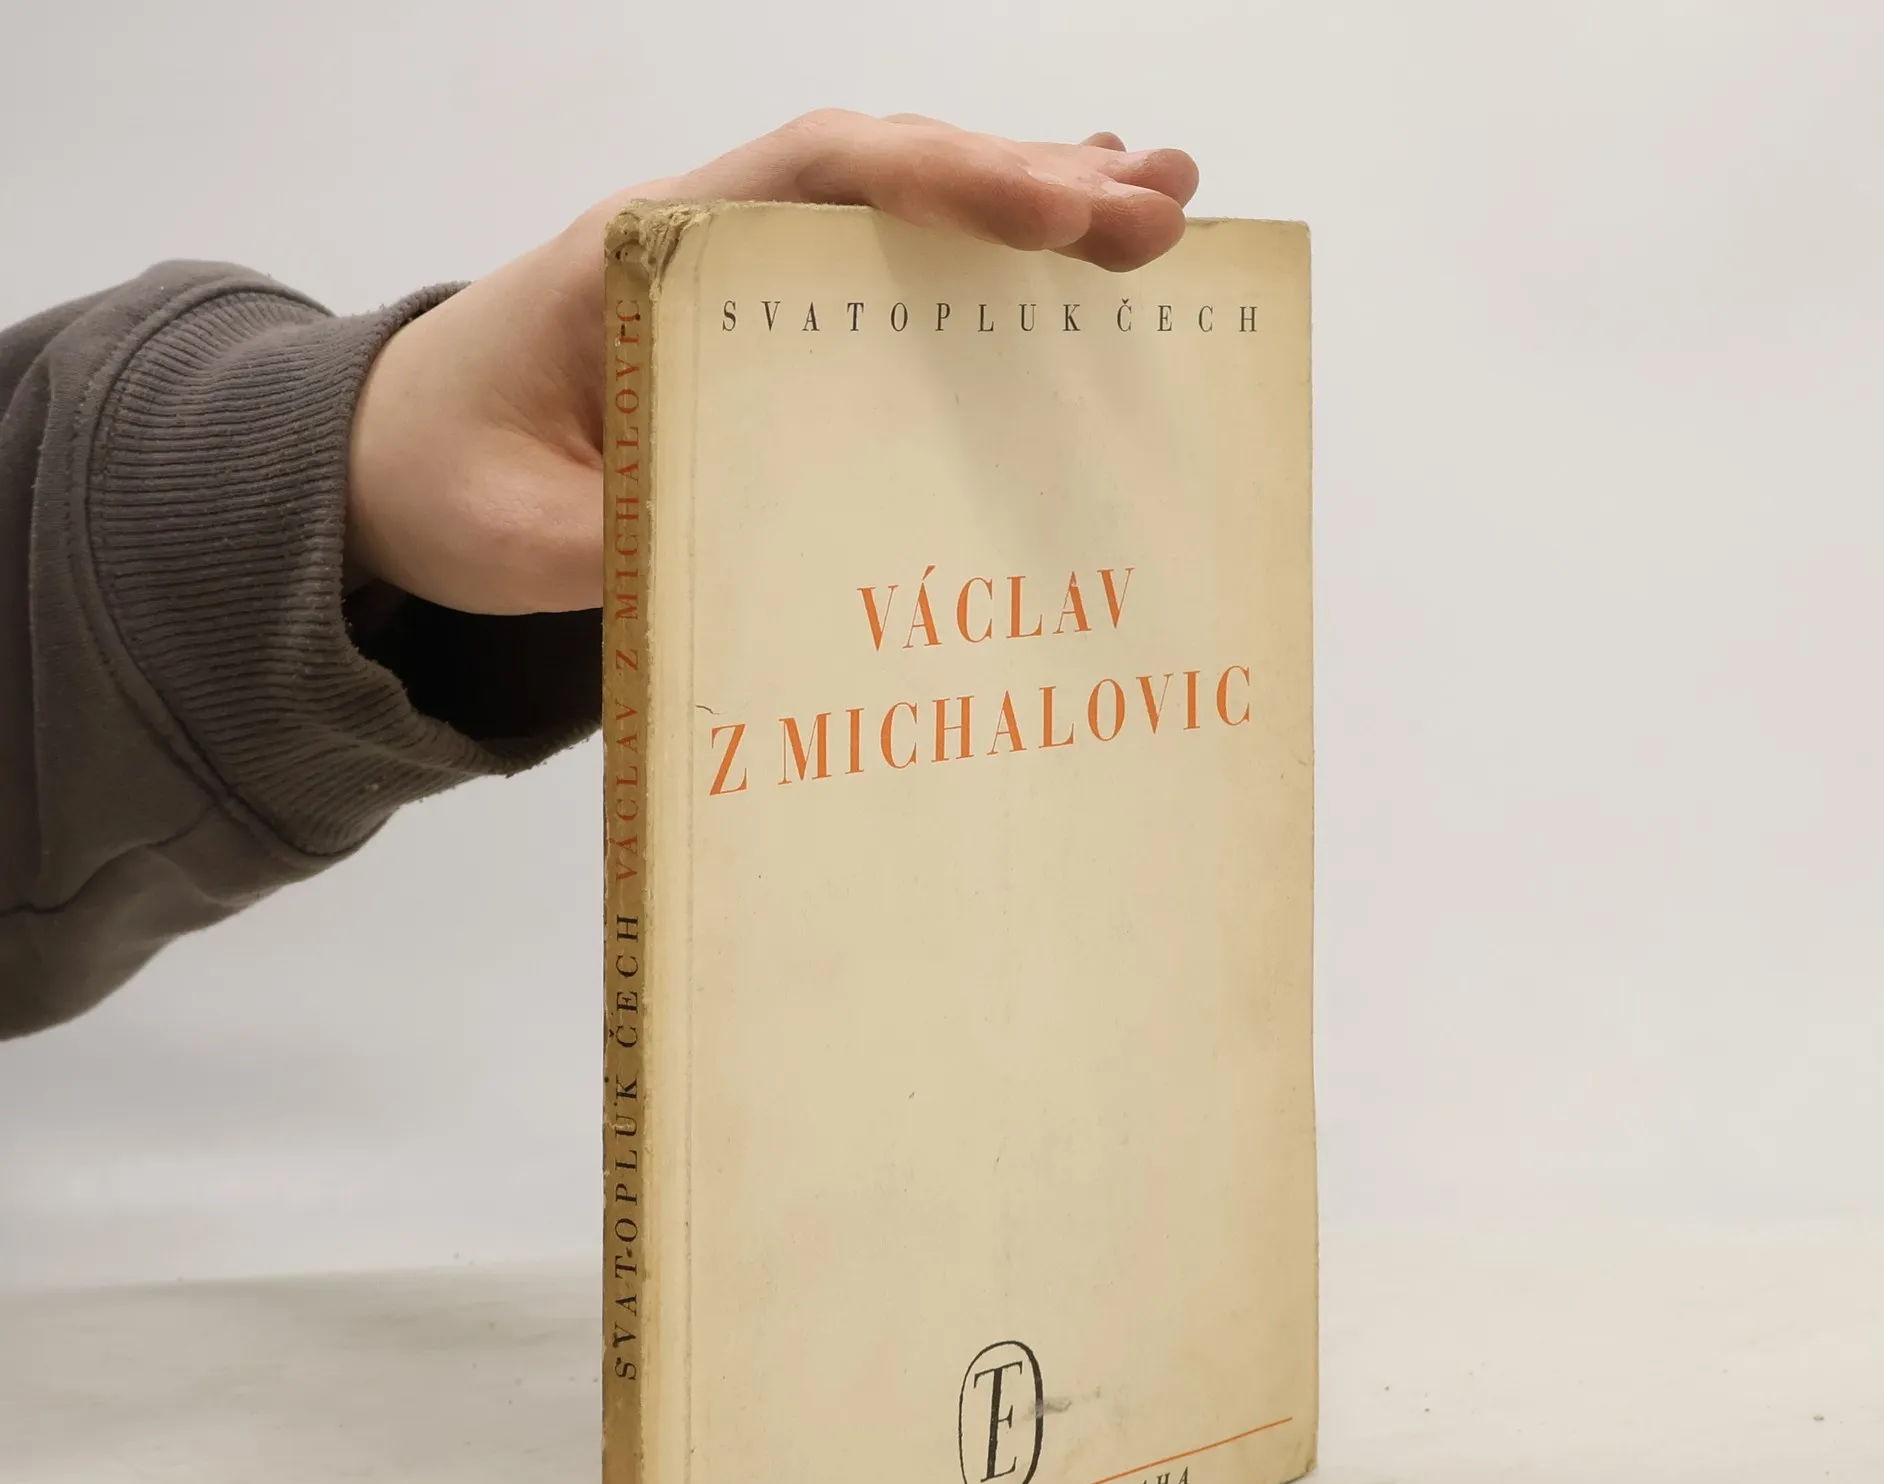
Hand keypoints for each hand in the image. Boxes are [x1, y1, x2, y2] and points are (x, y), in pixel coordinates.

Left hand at [345, 112, 1199, 615]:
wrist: (382, 462)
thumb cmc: (440, 480)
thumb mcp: (512, 537)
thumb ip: (617, 544)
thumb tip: (756, 569)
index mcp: (638, 254)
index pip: (812, 178)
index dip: (945, 180)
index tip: (1062, 205)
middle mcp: (698, 233)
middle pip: (881, 174)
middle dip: (1026, 181)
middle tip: (1160, 207)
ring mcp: (732, 269)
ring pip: (893, 206)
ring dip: (1022, 199)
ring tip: (1155, 202)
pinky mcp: (751, 319)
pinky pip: (873, 264)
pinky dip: (969, 255)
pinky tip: (1054, 255)